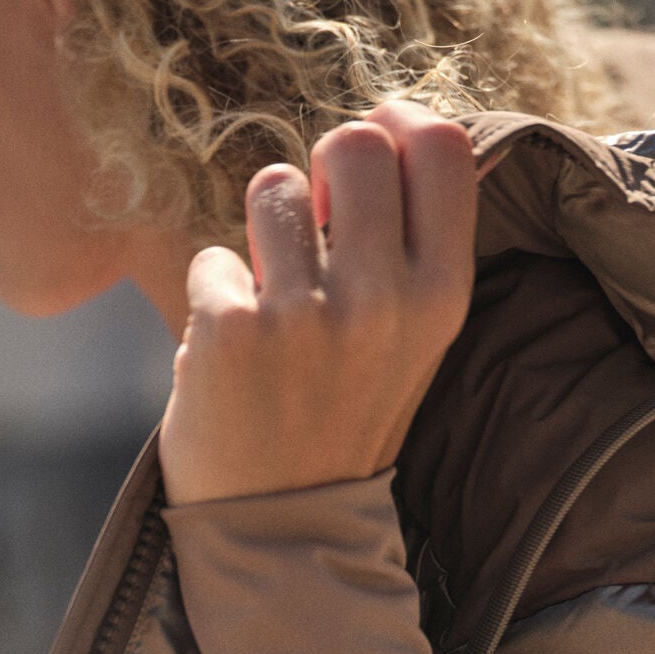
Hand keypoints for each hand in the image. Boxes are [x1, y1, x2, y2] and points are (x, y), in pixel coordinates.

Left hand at [158, 100, 478, 506]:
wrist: (283, 528)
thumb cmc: (342, 418)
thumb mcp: (411, 337)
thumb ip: (408, 244)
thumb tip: (384, 126)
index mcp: (440, 295)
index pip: (443, 146)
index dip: (396, 125)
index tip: (368, 149)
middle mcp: (383, 299)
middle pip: (353, 143)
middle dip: (320, 171)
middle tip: (306, 229)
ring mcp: (306, 314)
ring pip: (271, 184)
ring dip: (261, 233)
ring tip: (269, 299)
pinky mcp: (232, 330)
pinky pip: (211, 256)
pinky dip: (212, 295)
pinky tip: (231, 352)